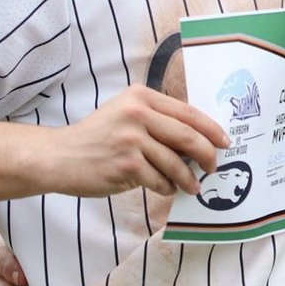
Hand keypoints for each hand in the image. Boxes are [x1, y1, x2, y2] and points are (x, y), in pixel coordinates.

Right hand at [49, 84, 230, 196]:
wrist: (58, 156)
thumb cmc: (97, 137)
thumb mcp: (126, 114)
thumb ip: (157, 119)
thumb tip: (198, 139)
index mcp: (141, 96)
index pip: (187, 112)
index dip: (211, 129)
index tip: (225, 141)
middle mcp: (137, 113)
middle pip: (187, 135)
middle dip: (207, 154)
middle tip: (214, 166)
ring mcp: (131, 139)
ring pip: (174, 161)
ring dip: (188, 178)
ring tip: (192, 186)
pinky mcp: (126, 164)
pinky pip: (159, 179)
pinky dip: (167, 186)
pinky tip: (168, 189)